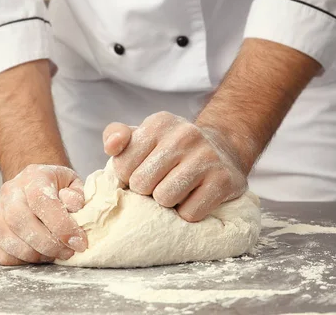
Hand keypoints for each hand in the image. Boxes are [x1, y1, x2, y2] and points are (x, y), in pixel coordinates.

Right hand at [0, 165, 87, 264]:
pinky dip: (13, 258)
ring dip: (31, 253)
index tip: (78, 242)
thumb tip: (73, 206)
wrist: (37, 185)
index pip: (41, 199)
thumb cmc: (58, 188)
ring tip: (52, 255)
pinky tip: (33, 257)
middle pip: (19, 219)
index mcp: (34, 176)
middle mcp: (11, 190)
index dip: (61, 225)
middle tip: (66, 252)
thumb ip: (77, 195)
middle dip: (46, 243)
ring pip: (3, 235)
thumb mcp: (74, 184)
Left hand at [102, 112, 248, 221]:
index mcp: (159, 123)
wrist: (221, 151)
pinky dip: (187, 212)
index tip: (142, 172)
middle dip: (147, 191)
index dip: (128, 177)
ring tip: (177, 190)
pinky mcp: (224, 180)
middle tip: (160, 183)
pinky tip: (194, 198)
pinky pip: (190, 213)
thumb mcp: (142, 136)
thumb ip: (115, 136)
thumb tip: (111, 147)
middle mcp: (185, 134)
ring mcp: (207, 156)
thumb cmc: (170, 149)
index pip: (122, 165)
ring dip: (167, 203)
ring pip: (165, 198)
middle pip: (142, 183)